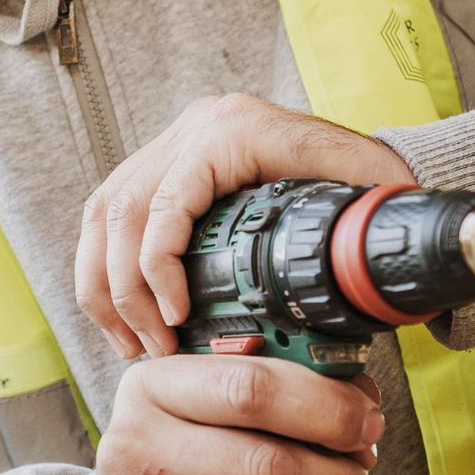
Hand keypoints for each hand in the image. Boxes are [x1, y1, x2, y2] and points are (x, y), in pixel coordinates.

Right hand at [77, 91, 412, 358]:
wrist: (366, 160)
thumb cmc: (369, 182)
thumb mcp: (369, 196)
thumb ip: (353, 226)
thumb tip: (341, 273)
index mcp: (235, 130)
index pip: (167, 201)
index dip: (159, 268)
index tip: (176, 321)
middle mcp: (196, 127)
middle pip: (123, 209)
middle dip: (125, 289)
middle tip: (151, 346)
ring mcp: (174, 143)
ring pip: (104, 212)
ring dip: (104, 285)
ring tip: (130, 342)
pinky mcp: (163, 165)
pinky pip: (110, 214)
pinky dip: (105, 269)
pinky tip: (121, 316)